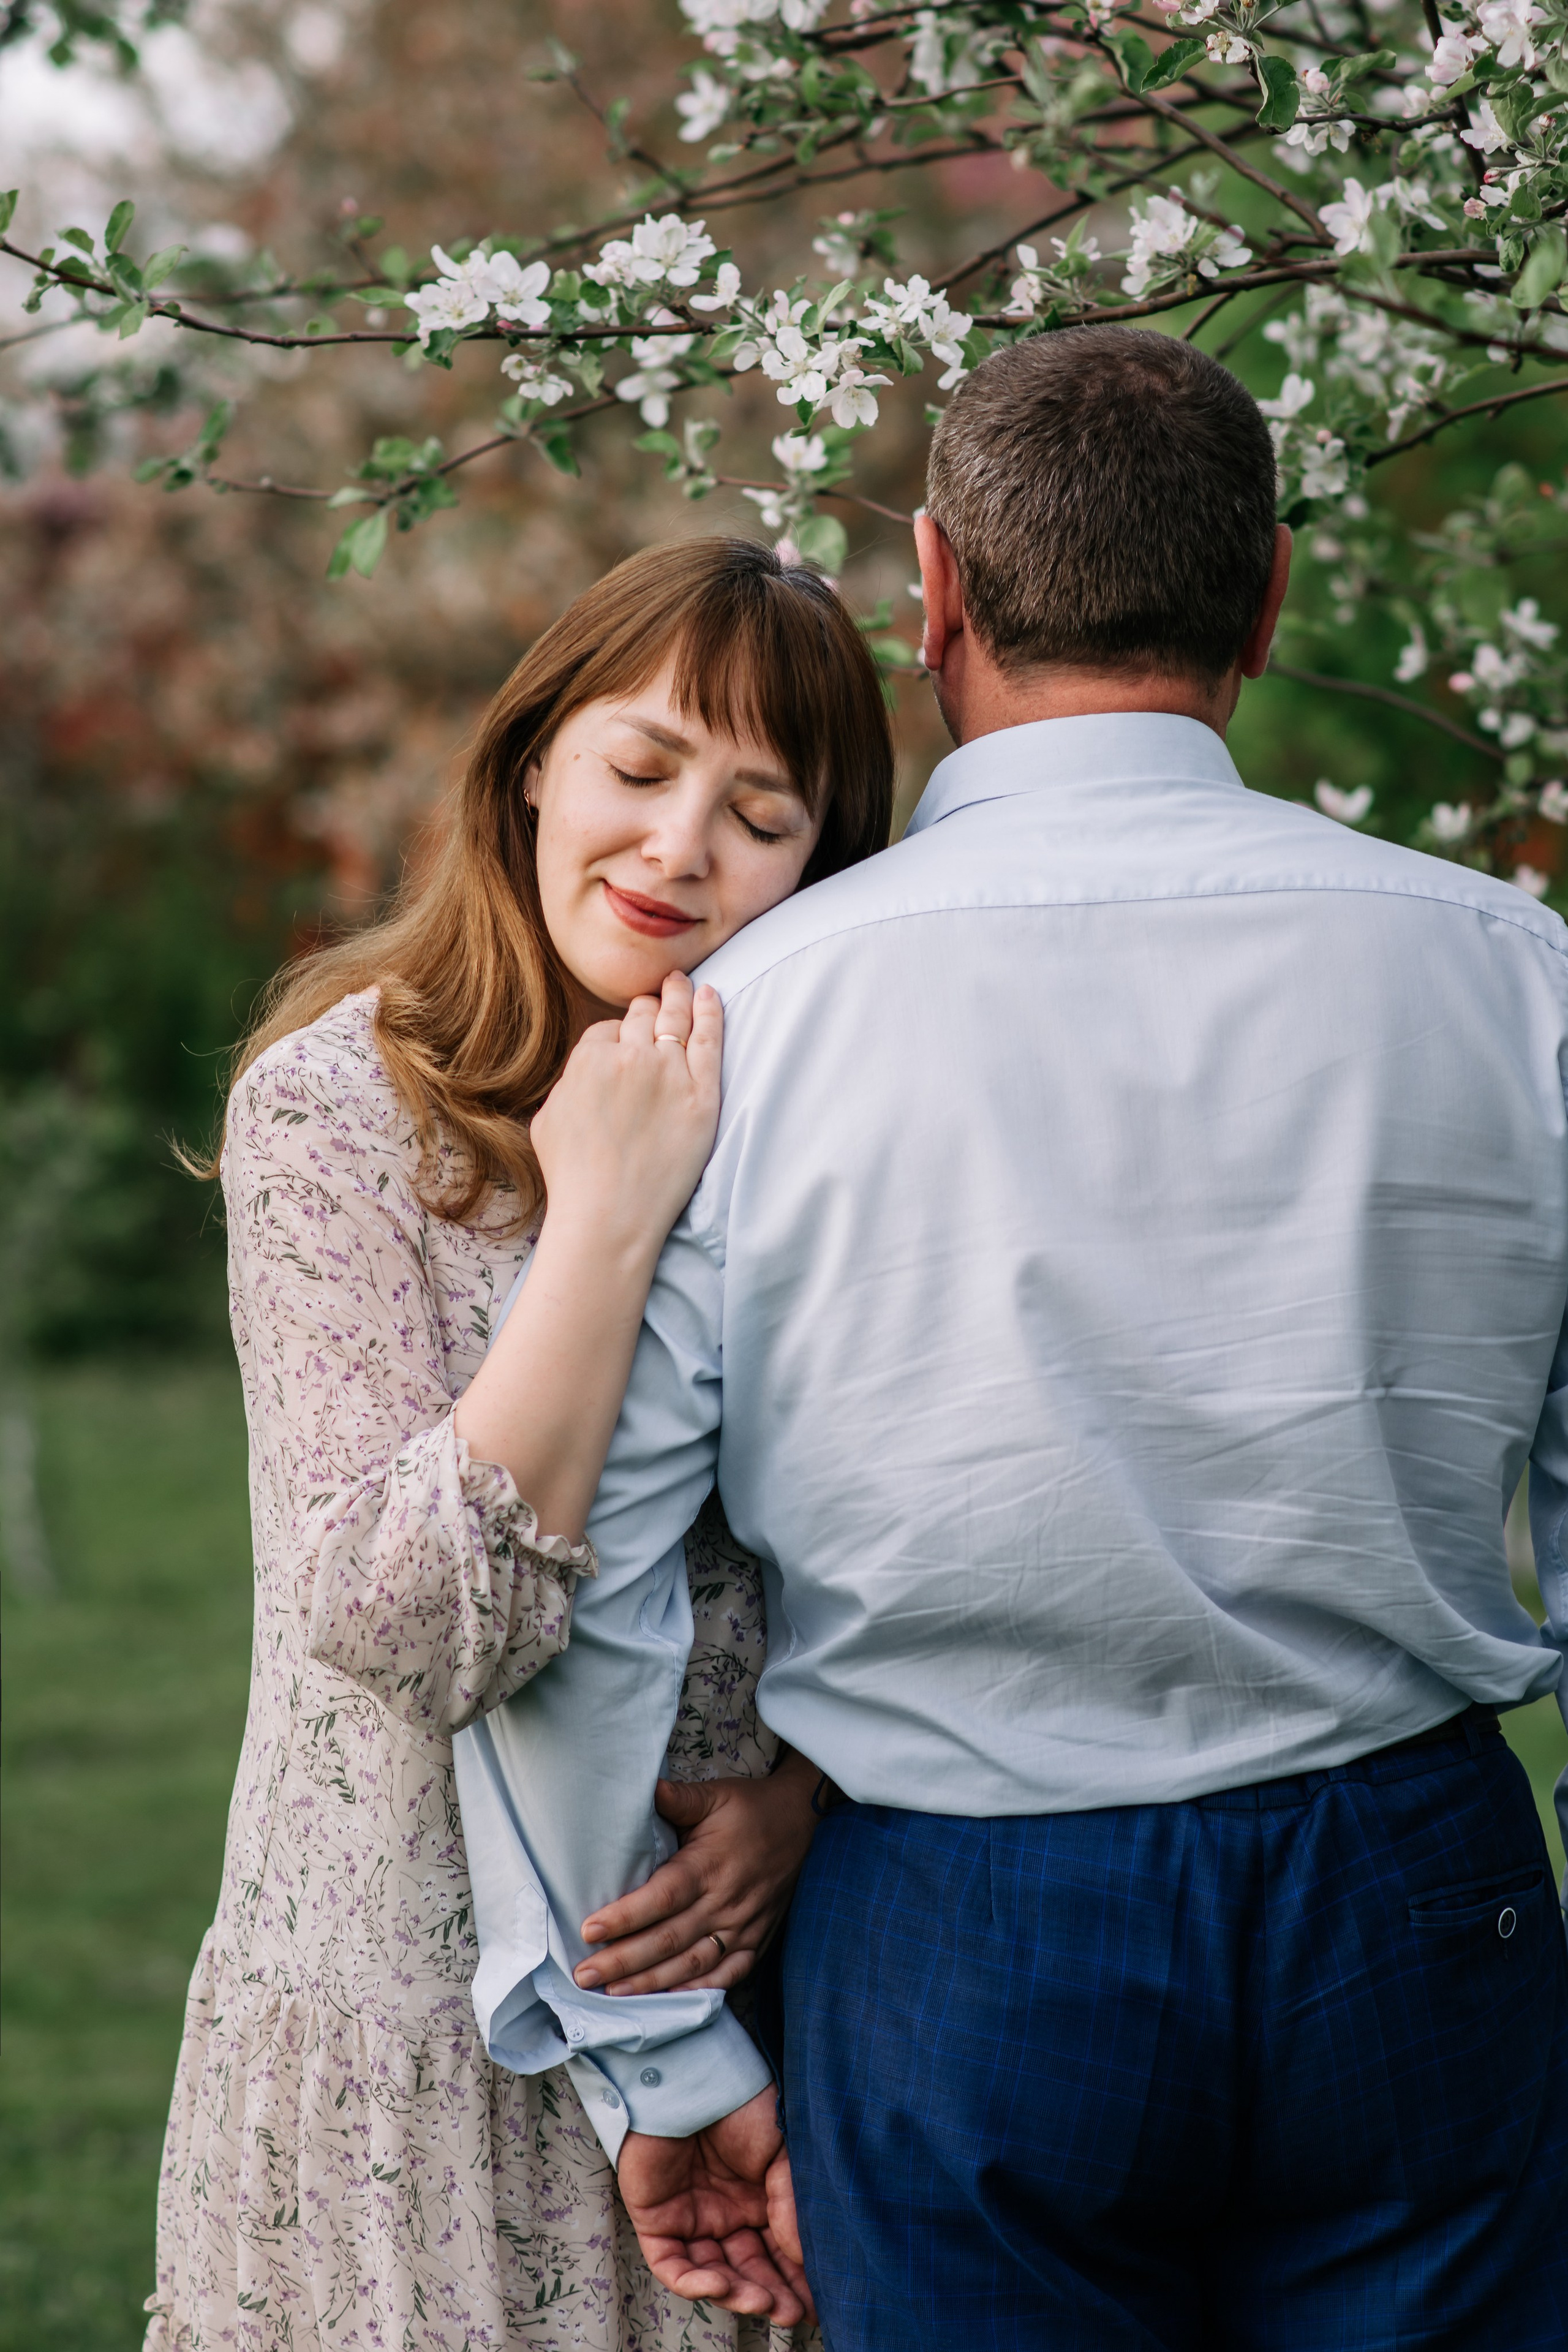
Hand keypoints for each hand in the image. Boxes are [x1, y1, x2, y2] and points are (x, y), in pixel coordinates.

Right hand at [529, 970, 721, 1254]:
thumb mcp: (547, 1119)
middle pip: (642, 1016)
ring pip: (674, 1018)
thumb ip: (568, 1083)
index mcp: (589, 1059)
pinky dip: (710, 1011)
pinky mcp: (702, 1096)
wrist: (609, 1216)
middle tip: (656, 998)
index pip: (607, 1030)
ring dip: (676, 995)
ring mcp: (669, 1074)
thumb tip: (584, 1069)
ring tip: (679, 982)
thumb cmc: (573, 1177)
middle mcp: (630, 1057)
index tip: (623, 1044)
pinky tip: (710, 995)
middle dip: (646, 1006)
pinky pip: (710, 1039)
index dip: (615, 1037)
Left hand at [574, 1751, 820, 1994]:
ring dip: (651, 1983)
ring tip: (613, 1994)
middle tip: (584, 1975)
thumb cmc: (751, 1808)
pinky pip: (727, 1975)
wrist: (804, 1821)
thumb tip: (643, 1789)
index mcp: (709, 1866)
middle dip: (623, 1962)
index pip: (661, 1898)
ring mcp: (743, 1926)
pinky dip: (697, 1991)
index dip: (625, 1917)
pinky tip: (669, 2002)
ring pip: (692, 1965)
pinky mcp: (757, 1940)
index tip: (589, 1930)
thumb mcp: (715, 1795)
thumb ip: (678, 1798)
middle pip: (668, 1941)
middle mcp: (726, 1902)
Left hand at [618, 2088, 813, 2324]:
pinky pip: (672, 2264)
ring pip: (713, 2273)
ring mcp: (690, 2217)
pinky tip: (718, 2285)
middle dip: (771, 2295)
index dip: (797, 2279)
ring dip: (737, 2293)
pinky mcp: (656, 2219)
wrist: (690, 2076)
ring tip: (762, 2302)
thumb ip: (790, 2203)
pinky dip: (692, 2283)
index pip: (778, 2251)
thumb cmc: (738, 2103)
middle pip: (749, 2269)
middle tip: (791, 2314)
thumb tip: (804, 2255)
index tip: (818, 2303)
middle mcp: (726, 2213)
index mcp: (757, 2198)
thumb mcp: (781, 2151)